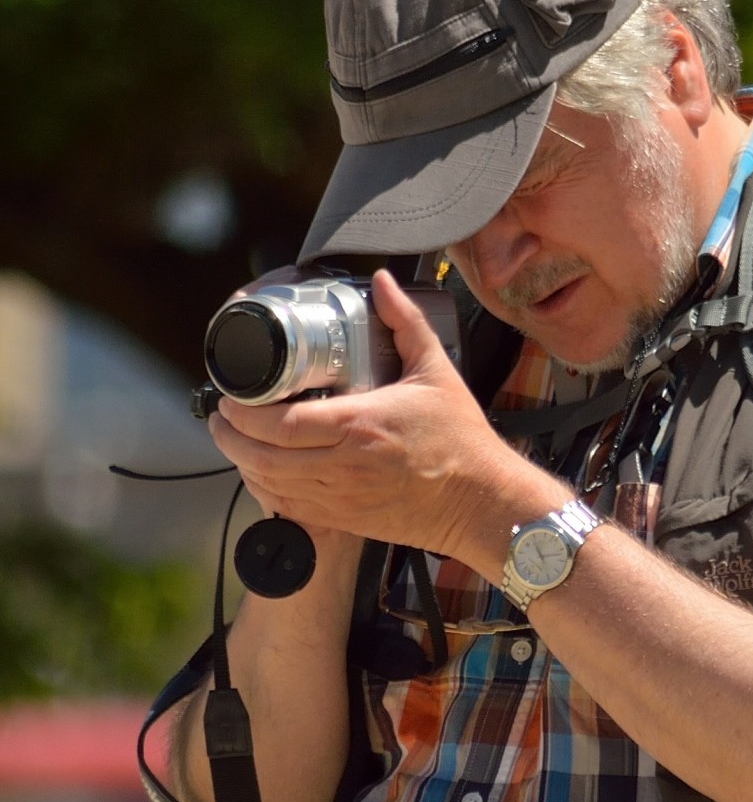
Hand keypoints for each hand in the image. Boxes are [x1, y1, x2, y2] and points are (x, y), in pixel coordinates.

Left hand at [208, 269, 545, 560]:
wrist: (480, 499)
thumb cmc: (461, 439)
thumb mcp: (436, 371)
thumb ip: (405, 322)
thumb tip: (383, 283)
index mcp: (357, 425)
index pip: (278, 422)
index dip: (243, 412)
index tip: (234, 396)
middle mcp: (341, 464)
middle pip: (260, 454)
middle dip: (231, 434)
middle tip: (224, 414)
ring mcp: (339, 496)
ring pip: (266, 482)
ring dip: (242, 461)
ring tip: (237, 439)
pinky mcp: (343, 519)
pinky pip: (286, 508)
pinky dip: (265, 490)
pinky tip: (264, 473)